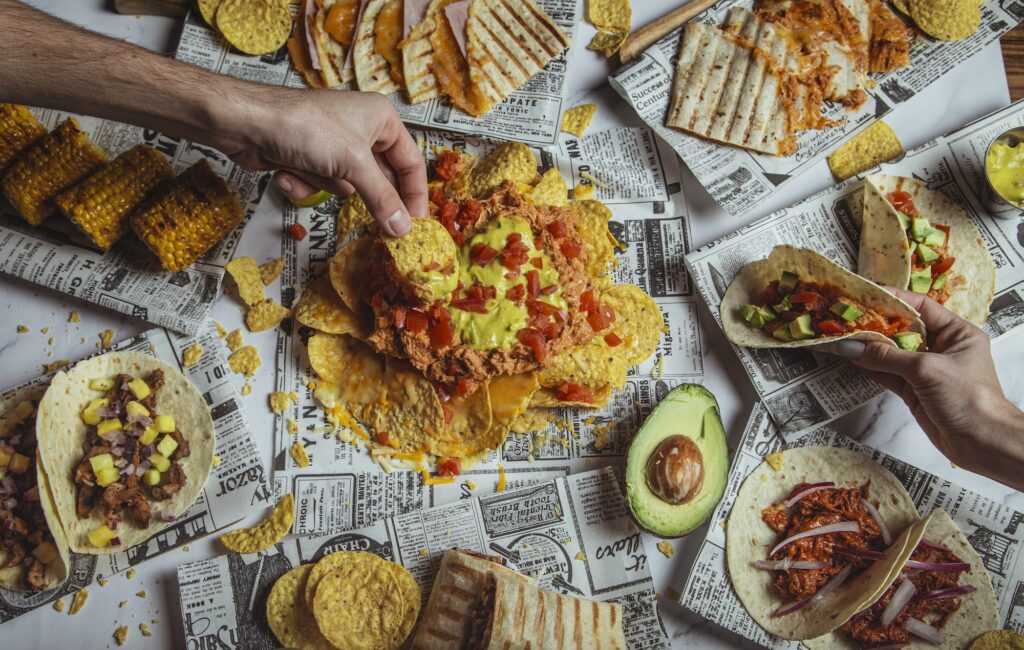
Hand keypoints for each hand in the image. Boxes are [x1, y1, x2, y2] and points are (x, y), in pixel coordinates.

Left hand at [216, 88, 425, 236]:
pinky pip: (320, 186)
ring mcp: (333, 146)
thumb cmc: (303, 126)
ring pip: (345, 186)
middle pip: (379, 179)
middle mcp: (361, 130)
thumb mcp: (353, 165)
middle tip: (380, 228)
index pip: (410, 163)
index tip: (416, 225)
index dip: (415, 195)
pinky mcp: (309, 159)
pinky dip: (304, 184)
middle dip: (364, 196)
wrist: (245, 123)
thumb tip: (403, 228)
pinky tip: (286, 170)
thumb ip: (382, 199)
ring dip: (324, 185)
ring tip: (308, 169)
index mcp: (381, 120)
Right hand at [836, 288, 1023, 488]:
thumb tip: (851, 347)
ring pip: (892, 352)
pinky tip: (851, 359)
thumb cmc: (967, 397)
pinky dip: (870, 367)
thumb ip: (887, 357)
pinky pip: (887, 373)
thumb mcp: (926, 369)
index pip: (921, 307)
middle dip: (875, 323)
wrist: (982, 441)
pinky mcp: (914, 390)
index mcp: (956, 332)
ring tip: (841, 336)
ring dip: (868, 347)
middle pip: (903, 328)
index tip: (866, 294)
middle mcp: (941, 347)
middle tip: (847, 316)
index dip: (894, 299)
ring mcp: (926, 370)